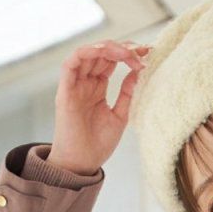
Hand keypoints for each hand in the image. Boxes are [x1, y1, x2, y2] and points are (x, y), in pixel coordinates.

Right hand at [52, 39, 150, 173]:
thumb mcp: (120, 116)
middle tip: (140, 51)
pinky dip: (86, 53)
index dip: (128, 54)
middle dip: (122, 48)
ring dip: (108, 48)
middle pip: (102, 53)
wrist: (82, 163)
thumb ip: (127, 94)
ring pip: (88, 53)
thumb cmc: (98, 144)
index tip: (147, 54)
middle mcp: (85, 82)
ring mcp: (75, 84)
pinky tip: (103, 51)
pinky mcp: (65, 90)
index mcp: (97, 87)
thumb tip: (138, 72)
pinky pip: (71, 63)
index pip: (111, 60)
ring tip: (127, 52)